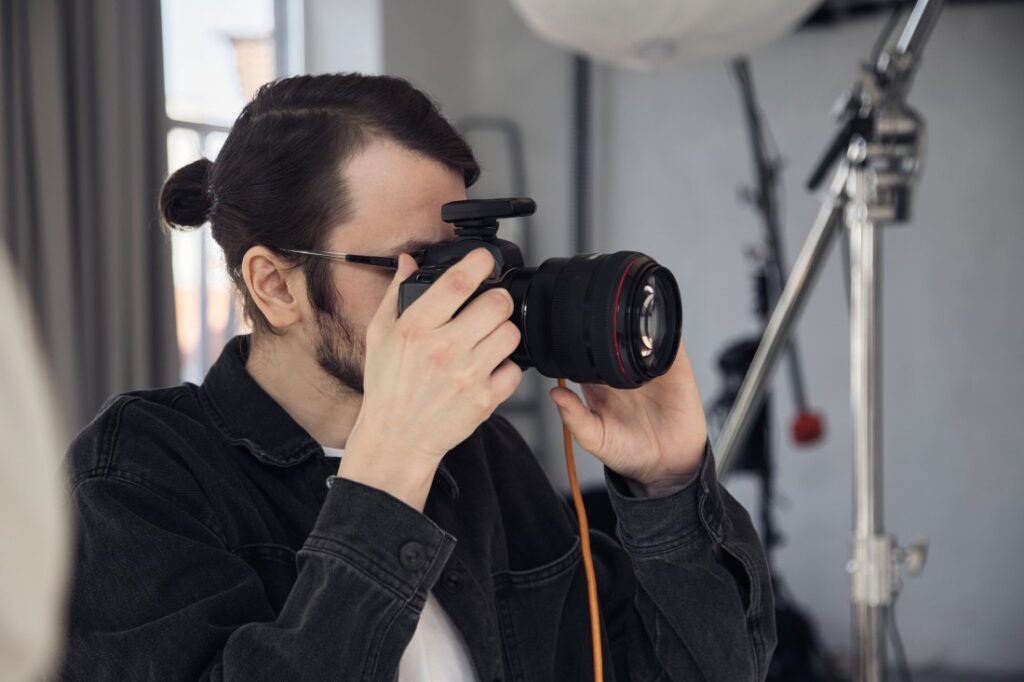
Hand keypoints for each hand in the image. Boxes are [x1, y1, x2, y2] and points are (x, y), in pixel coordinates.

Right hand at [340, 248, 522, 510]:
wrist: (397, 438)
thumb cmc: (388, 386)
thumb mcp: (380, 334)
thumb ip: (397, 293)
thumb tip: (409, 261)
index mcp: (417, 328)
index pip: (458, 282)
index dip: (479, 262)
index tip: (483, 259)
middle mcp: (444, 349)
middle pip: (497, 304)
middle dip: (496, 299)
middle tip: (487, 307)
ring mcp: (467, 375)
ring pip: (511, 334)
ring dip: (502, 332)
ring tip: (486, 339)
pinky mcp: (484, 399)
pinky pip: (514, 369)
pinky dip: (506, 367)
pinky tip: (487, 367)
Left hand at [549, 339, 707, 495]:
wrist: (668, 466)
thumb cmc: (629, 452)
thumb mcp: (595, 439)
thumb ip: (574, 417)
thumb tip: (554, 394)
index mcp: (599, 384)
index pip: (584, 354)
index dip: (577, 344)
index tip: (570, 337)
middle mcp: (622, 372)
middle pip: (610, 338)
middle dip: (604, 328)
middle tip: (599, 325)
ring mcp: (648, 368)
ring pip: (638, 334)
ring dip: (634, 326)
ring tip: (627, 332)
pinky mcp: (674, 369)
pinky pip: (669, 343)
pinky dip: (662, 334)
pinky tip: (653, 340)